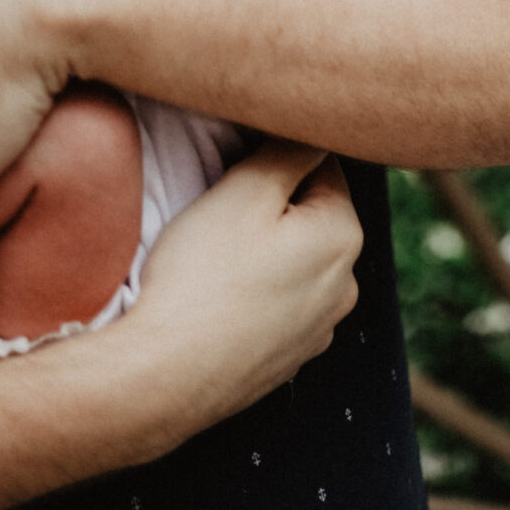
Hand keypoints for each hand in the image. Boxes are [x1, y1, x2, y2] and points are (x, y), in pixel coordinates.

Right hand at [128, 142, 362, 419]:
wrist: (163, 377)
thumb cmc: (203, 275)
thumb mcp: (246, 190)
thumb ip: (290, 151)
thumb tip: (316, 132)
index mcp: (344, 236)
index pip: (323, 168)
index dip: (276, 161)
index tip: (239, 173)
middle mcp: (346, 285)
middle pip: (312, 217)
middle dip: (275, 208)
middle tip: (223, 217)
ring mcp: (319, 330)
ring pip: (296, 263)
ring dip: (267, 254)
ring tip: (218, 262)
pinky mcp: (288, 360)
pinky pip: (279, 306)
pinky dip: (258, 296)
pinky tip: (221, 300)